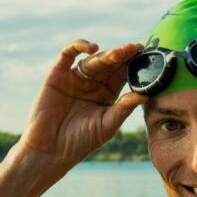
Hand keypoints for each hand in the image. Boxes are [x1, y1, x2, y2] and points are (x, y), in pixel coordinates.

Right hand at [17, 39, 146, 168]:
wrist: (50, 149)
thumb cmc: (81, 141)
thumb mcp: (107, 125)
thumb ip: (124, 108)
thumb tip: (145, 95)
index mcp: (107, 94)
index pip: (122, 74)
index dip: (133, 65)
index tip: (146, 56)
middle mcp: (93, 83)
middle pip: (110, 64)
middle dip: (123, 56)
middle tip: (134, 49)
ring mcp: (75, 77)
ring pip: (94, 59)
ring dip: (107, 54)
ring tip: (119, 53)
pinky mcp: (58, 74)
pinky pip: (68, 54)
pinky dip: (79, 46)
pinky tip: (92, 48)